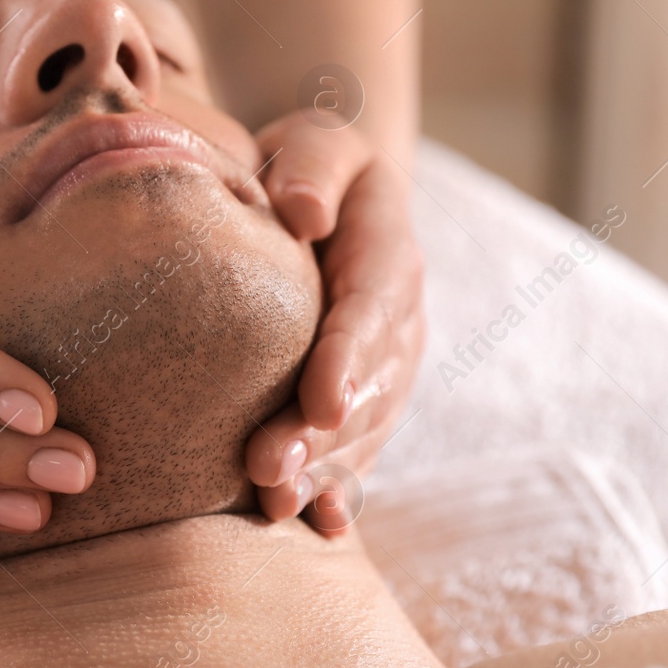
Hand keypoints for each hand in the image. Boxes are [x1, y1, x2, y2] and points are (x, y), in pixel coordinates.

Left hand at [242, 112, 425, 535]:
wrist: (324, 198)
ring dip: (323, 471)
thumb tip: (302, 212)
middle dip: (322, 436)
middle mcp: (397, 324)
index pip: (372, 310)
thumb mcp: (314, 140)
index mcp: (388, 257)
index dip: (349, 358)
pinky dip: (339, 488)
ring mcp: (385, 371)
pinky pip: (357, 450)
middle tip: (269, 470)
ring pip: (362, 430)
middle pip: (367, 387)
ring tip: (277, 505)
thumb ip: (310, 165)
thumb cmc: (306, 166)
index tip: (319, 401)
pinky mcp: (361, 403)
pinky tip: (319, 526)